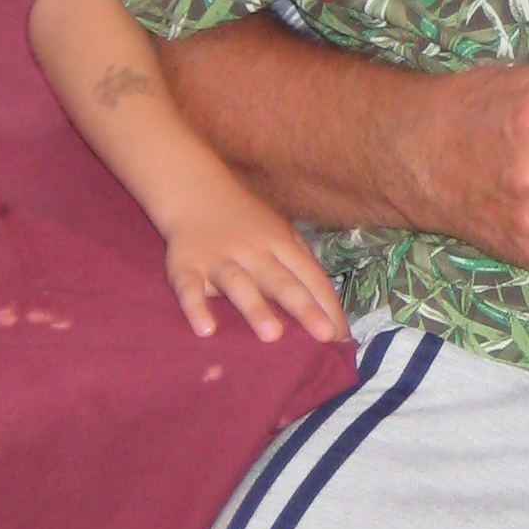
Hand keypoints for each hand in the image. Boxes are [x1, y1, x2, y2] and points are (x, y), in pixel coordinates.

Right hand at [162, 175, 348, 345]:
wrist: (196, 191)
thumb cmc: (247, 224)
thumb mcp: (281, 235)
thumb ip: (302, 267)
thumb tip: (329, 312)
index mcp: (281, 245)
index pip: (310, 276)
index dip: (327, 305)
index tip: (342, 338)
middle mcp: (253, 252)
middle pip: (282, 281)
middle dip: (304, 308)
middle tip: (324, 336)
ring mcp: (219, 259)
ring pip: (239, 285)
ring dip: (256, 309)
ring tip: (273, 335)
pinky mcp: (186, 267)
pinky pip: (189, 288)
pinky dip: (196, 308)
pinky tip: (205, 330)